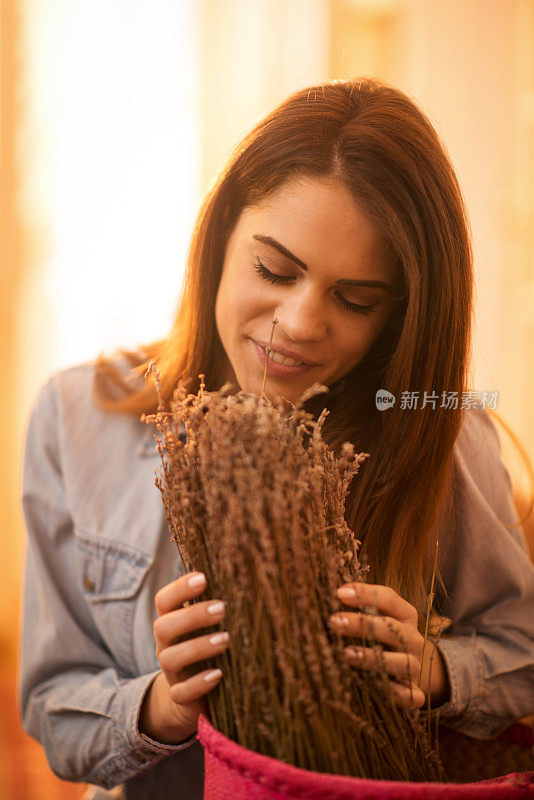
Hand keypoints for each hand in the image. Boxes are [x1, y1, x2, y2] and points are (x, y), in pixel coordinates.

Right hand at [139, 572, 229, 743]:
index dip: (180, 588)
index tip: (203, 578)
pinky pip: (180, 692)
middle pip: (164, 626)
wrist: (193, 695)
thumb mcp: (211, 625)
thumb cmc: (208, 646)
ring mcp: (170, 671)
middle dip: (192, 615)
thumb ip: (218, 605)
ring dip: (198, 647)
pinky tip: (218, 674)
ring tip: (226, 640)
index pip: (165, 600)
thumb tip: (248, 576)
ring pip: (170, 658)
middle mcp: (166, 644)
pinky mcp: (180, 697)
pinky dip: (198, 683)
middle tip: (221, 608)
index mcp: (172, 621)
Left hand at [329, 583, 449, 709]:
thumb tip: (323, 597)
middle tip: (333, 621)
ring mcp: (414, 665)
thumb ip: (357, 607)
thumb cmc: (379, 635)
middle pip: (391, 627)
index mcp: (404, 614)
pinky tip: (373, 688)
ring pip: (400, 661)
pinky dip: (395, 693)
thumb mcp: (374, 617)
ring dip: (371, 657)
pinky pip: (410, 695)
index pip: (388, 598)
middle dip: (361, 624)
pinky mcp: (413, 691)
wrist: (405, 669)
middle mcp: (412, 638)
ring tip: (345, 654)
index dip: (364, 594)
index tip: (338, 592)